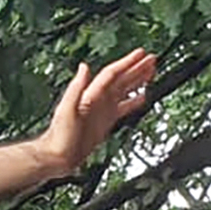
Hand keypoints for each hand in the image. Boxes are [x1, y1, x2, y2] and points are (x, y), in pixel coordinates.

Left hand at [36, 48, 156, 175]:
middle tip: (152, 59)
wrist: (59, 156)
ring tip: (151, 71)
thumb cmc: (60, 135)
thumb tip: (83, 67)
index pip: (112, 74)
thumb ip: (76, 87)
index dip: (127, 63)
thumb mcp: (67, 109)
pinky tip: (143, 97)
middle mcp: (98, 99)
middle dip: (137, 68)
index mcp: (90, 95)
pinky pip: (123, 108)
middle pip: (121, 79)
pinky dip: (134, 101)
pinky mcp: (106, 121)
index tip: (140, 54)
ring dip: (137, 80)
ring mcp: (103, 110)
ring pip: (124, 91)